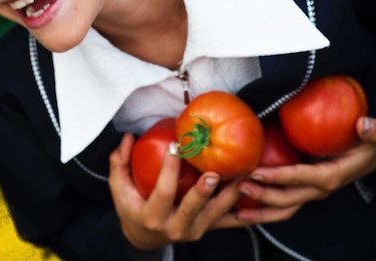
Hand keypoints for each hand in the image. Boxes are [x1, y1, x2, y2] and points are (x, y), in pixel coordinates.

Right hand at [108, 133, 247, 250]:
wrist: (145, 238)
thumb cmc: (132, 208)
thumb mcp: (119, 188)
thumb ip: (119, 163)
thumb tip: (128, 136)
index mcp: (152, 216)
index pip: (162, 192)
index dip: (168, 170)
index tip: (174, 146)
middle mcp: (175, 227)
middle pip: (192, 209)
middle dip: (203, 191)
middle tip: (214, 172)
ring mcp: (195, 230)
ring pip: (216, 214)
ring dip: (231, 194)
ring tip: (243, 173)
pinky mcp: (209, 229)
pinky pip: (230, 220)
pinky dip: (245, 208)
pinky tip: (256, 191)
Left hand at [236, 116, 375, 223]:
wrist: (373, 156)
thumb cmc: (371, 142)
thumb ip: (374, 130)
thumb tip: (364, 124)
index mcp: (333, 175)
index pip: (303, 178)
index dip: (280, 176)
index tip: (257, 171)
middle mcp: (320, 189)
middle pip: (288, 199)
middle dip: (262, 195)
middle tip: (237, 184)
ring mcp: (310, 192)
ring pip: (283, 208)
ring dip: (260, 209)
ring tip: (235, 207)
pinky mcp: (303, 190)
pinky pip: (282, 203)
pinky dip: (262, 206)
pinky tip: (241, 203)